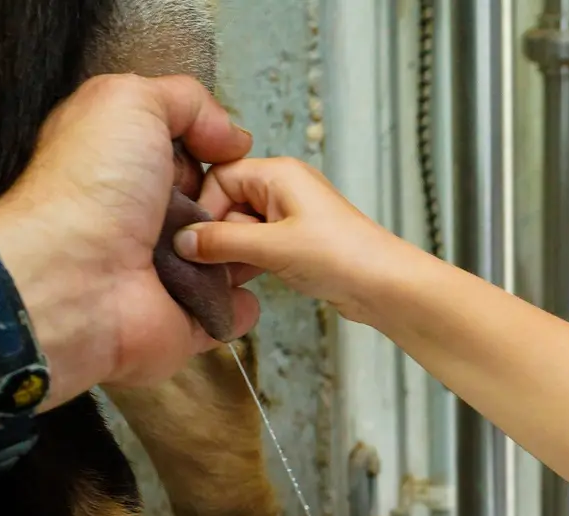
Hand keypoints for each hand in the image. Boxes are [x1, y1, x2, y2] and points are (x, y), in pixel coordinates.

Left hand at [0, 74, 261, 407]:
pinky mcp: (183, 320)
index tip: (227, 153)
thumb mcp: (130, 102)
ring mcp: (166, 273)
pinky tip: (240, 285)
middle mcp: (145, 220)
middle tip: (239, 201)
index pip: (190, 156)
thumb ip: (184, 100)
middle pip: (220, 206)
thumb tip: (230, 136)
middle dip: (242, 201)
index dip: (216, 151)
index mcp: (128, 169)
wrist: (74, 278)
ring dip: (251, 247)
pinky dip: (242, 304)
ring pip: (231, 257)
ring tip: (249, 240)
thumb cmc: (91, 187)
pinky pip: (228, 312)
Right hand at [171, 156, 405, 325]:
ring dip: (233, 254)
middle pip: (227, 203)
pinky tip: (245, 282)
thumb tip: (182, 242)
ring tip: (230, 277)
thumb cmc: (341, 256)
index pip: (219, 177)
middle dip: (219, 235)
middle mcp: (283, 188)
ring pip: (241, 229)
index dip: (205, 209)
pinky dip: (249, 263)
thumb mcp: (272, 247)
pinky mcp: (297, 242)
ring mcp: (291, 216)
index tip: (197, 242)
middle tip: (213, 265)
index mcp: (278, 174)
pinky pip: (259, 246)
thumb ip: (222, 242)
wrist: (386, 287)